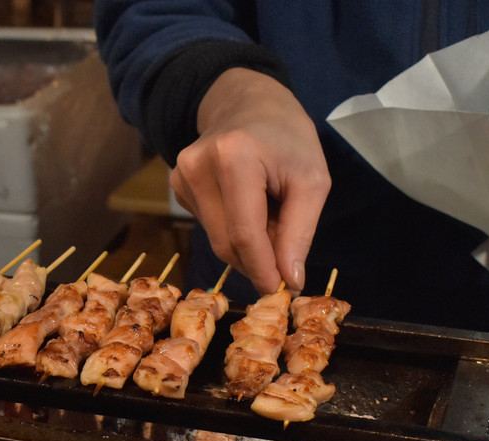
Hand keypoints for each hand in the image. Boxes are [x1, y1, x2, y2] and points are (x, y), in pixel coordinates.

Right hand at [170, 68, 329, 293]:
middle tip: (285, 254)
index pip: (243, 234)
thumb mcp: (312, 179)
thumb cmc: (287, 138)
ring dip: (246, 244)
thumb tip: (289, 280)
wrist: (247, 102)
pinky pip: (208, 227)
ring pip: (216, 240)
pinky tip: (247, 207)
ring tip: (269, 215)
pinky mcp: (176, 187)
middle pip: (226, 243)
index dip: (263, 269)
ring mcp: (180, 178)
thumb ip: (300, 231)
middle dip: (258, 259)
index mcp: (233, 158)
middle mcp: (196, 167)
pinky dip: (232, 230)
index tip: (282, 290)